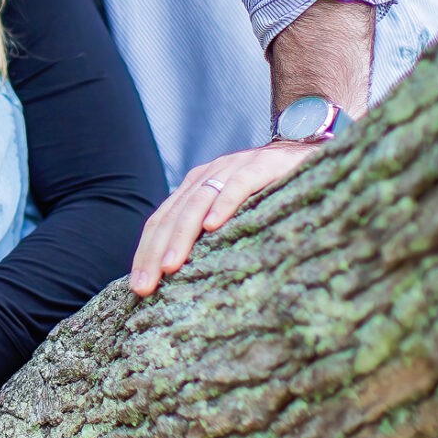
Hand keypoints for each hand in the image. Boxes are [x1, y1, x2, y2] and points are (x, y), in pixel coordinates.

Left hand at [129, 142, 318, 295]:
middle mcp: (205, 176)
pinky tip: (213, 226)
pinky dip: (223, 205)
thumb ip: (208, 232)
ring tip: (170, 266)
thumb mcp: (230, 211)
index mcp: (193, 188)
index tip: (137, 286)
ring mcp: (230, 169)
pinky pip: (238, 186)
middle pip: (172, 217)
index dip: (145, 252)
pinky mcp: (259, 166)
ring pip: (197, 204)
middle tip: (144, 286)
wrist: (301, 151)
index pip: (160, 221)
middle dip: (155, 253)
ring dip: (181, 236)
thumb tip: (181, 273)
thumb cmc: (266, 191)